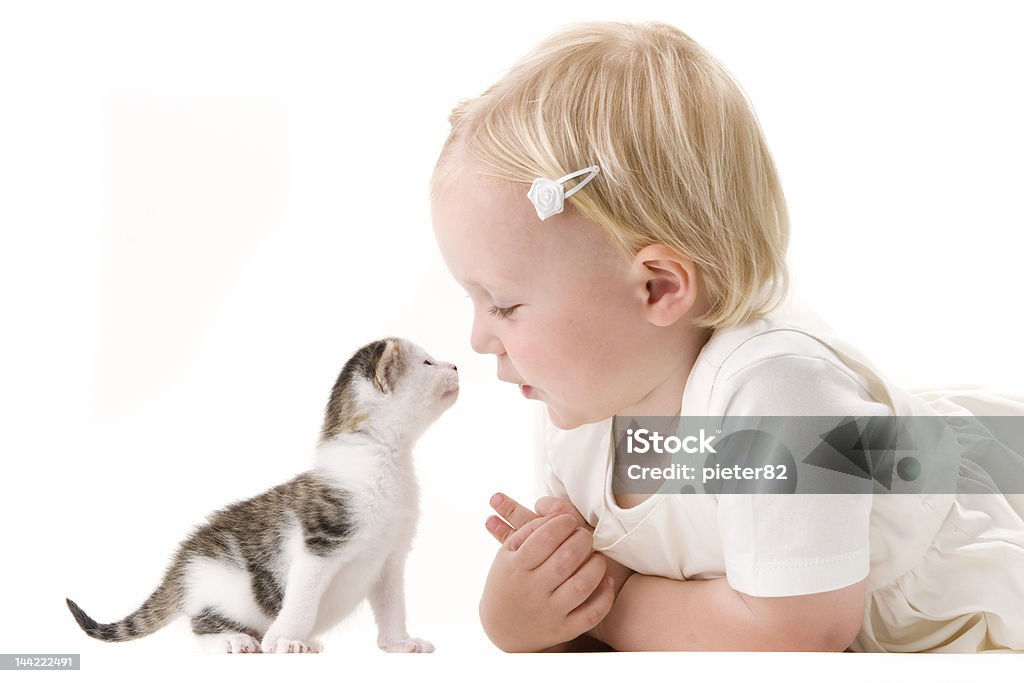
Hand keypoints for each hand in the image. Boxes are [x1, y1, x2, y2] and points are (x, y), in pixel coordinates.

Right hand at [478, 494, 614, 651]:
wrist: (502, 626)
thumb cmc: (509, 580)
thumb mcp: (507, 552)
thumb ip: (529, 530)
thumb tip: (556, 516)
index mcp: (517, 567)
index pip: (545, 538)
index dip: (562, 523)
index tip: (569, 521)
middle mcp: (533, 590)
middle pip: (567, 559)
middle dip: (583, 539)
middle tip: (585, 535)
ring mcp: (550, 612)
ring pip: (582, 586)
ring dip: (596, 565)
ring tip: (596, 556)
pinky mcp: (564, 630)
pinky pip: (591, 615)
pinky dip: (604, 596)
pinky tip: (605, 581)